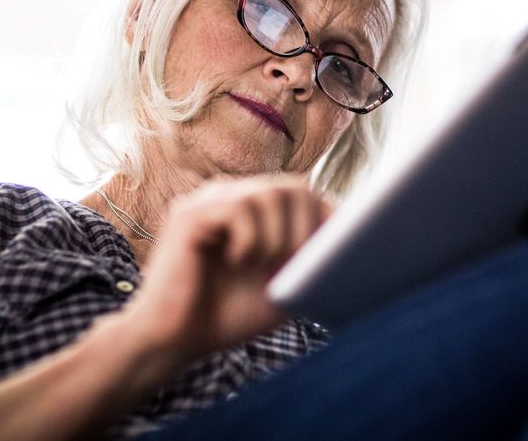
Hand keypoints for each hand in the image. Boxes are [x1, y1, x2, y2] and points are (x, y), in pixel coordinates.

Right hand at [122, 174, 331, 364]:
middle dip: (305, 229)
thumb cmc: (227, 316)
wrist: (173, 341)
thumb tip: (354, 247)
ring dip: (278, 237)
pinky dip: (249, 239)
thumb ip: (310, 263)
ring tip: (261, 266)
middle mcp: (231, 196)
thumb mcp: (282, 288)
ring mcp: (208, 201)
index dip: (327, 219)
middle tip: (292, 266)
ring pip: (269, 193)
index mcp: (253, 210)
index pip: (303, 194)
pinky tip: (236, 262)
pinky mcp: (189, 215)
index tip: (336, 252)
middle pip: (293, 186)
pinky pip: (238, 208)